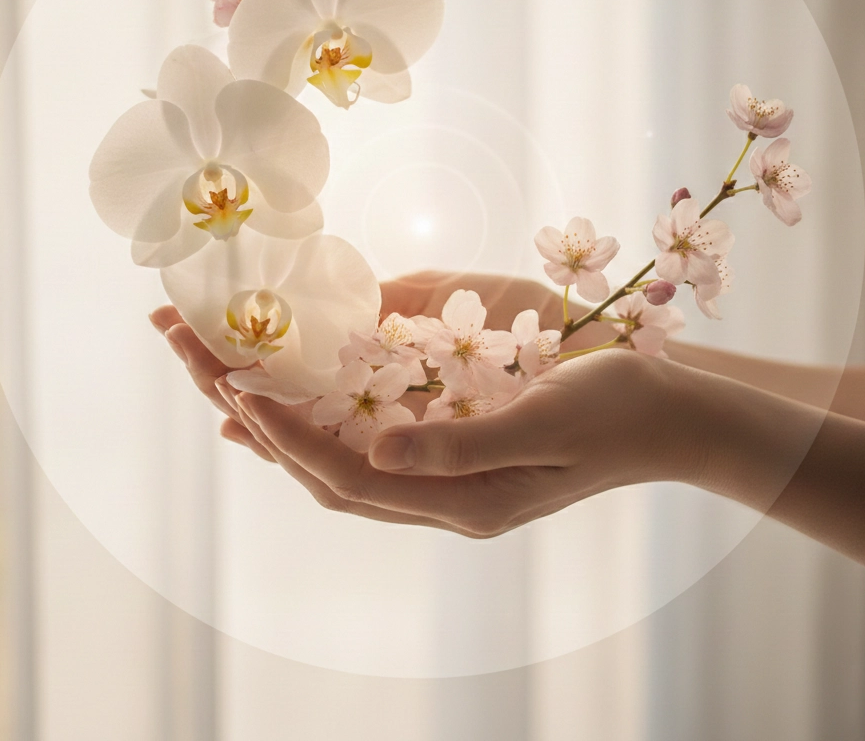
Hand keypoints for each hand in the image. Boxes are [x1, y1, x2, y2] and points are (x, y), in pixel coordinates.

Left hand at [233, 346, 682, 536]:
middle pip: (326, 472)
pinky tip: (293, 399)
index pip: (348, 477)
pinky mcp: (455, 451)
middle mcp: (443, 498)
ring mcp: (448, 479)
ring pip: (339, 462)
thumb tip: (376, 454)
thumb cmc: (615, 410)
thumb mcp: (543, 422)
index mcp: (463, 500)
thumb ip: (460, 444)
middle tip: (198, 364)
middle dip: (258, 422)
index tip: (236, 389)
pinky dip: (322, 423)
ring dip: (279, 423)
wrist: (666, 416)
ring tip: (220, 381)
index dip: (287, 435)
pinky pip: (369, 446)